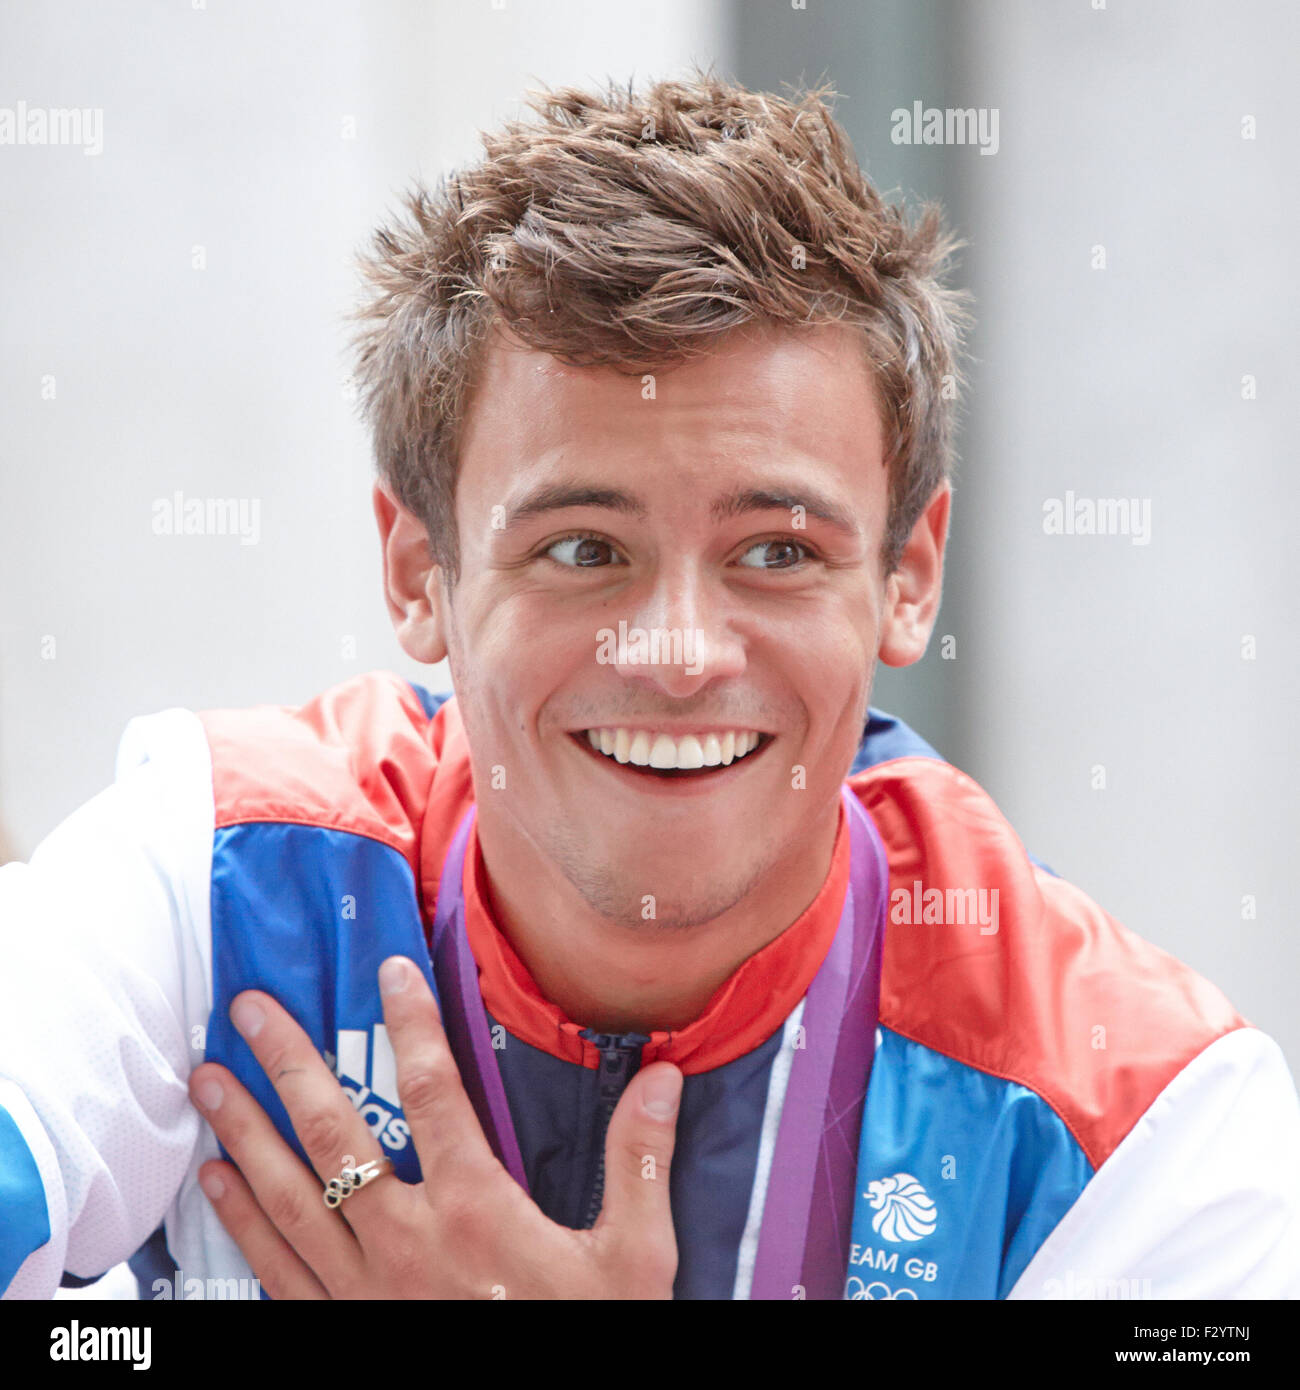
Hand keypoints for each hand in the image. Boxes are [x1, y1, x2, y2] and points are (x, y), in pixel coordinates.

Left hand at [187, 956, 682, 1298]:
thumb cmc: (585, 1340)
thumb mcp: (633, 1261)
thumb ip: (639, 1164)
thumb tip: (662, 1079)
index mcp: (475, 1208)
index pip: (433, 1090)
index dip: (410, 1021)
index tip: (389, 969)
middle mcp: (406, 1240)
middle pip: (333, 1133)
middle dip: (286, 1062)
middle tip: (249, 1009)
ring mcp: (363, 1289)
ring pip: (287, 1195)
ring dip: (244, 1131)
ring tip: (210, 1079)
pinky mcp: (341, 1327)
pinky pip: (276, 1268)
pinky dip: (240, 1221)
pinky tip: (217, 1183)